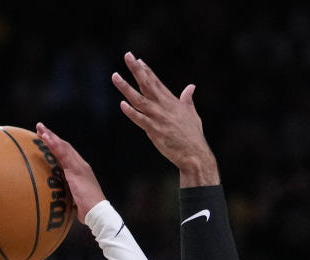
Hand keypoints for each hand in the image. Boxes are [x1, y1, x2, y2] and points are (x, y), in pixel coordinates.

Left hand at [35, 123, 104, 221]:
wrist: (97, 212)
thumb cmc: (87, 210)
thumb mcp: (75, 201)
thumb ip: (68, 196)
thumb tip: (59, 202)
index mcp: (80, 172)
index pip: (66, 156)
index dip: (56, 147)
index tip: (45, 141)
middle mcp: (80, 166)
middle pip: (64, 148)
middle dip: (52, 137)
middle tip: (40, 128)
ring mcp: (78, 166)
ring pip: (63, 147)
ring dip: (51, 137)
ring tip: (40, 128)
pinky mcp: (75, 169)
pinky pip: (62, 153)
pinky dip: (53, 144)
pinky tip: (45, 138)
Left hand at [112, 52, 217, 182]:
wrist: (194, 153)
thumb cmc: (193, 135)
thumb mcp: (192, 113)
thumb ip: (188, 99)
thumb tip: (191, 86)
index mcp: (171, 101)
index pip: (156, 82)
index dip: (146, 70)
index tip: (137, 59)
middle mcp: (163, 106)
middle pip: (146, 84)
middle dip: (136, 69)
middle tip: (127, 55)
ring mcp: (157, 118)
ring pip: (138, 99)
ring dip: (126, 87)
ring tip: (115, 76)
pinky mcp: (154, 130)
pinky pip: (140, 119)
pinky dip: (131, 112)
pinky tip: (122, 104)